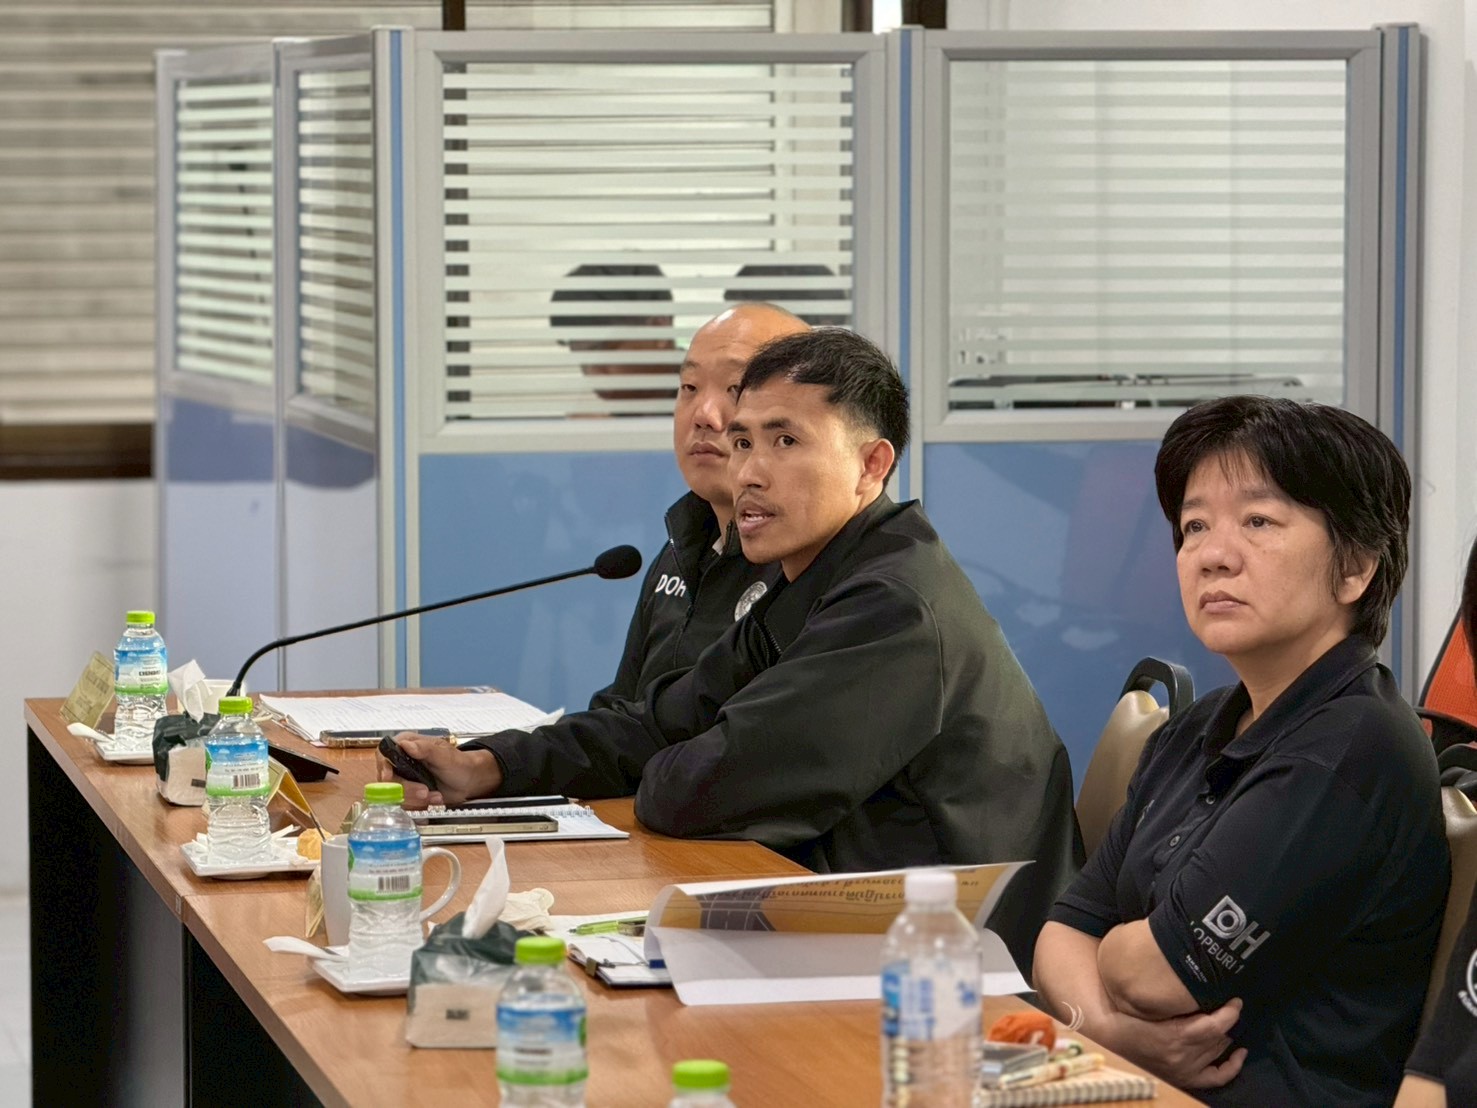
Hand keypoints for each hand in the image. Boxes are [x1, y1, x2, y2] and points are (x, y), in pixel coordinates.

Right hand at [376, 734, 501, 807]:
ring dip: (415, 799)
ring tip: (435, 795)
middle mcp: (401, 761)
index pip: (383, 753)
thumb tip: (407, 744)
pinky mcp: (407, 792)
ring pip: (394, 794)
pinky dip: (419, 805)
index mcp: (407, 744)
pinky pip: (404, 803)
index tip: (389, 778)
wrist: (468, 780)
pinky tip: (433, 799)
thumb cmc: (459, 763)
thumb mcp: (445, 755)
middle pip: (387, 779)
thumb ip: (426, 749)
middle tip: (425, 791)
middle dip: (406, 789)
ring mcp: (403, 778)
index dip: (383, 766)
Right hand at [1104, 998, 1246, 1089]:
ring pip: (1217, 1050)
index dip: (1230, 1013)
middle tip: (1230, 1005)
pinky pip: (1217, 1076)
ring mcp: (1184, 1069)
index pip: (1213, 1026)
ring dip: (1225, 1034)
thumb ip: (1176, 1002)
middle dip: (1227, 1020)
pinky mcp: (1185, 1078)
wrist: (1112, 1039)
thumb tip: (1204, 992)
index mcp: (1173, 1036)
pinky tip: (1240, 1052)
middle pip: (1218, 1037)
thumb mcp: (1151, 1005)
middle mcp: (1182, 1056)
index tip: (1235, 1000)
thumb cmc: (1129, 1016)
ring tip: (1227, 1020)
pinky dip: (1232, 1066)